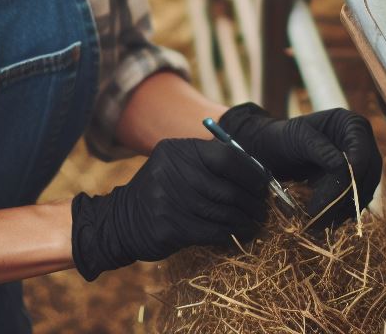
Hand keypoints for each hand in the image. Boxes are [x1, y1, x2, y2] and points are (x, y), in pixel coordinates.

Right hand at [71, 137, 267, 280]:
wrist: (122, 219)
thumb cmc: (162, 190)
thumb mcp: (178, 165)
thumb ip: (209, 163)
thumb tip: (255, 171)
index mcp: (178, 150)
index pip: (225, 156)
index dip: (250, 171)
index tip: (263, 183)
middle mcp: (173, 171)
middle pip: (226, 187)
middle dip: (251, 200)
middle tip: (263, 208)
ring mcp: (169, 200)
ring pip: (222, 211)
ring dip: (245, 219)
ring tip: (256, 222)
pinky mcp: (169, 227)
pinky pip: (212, 231)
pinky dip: (232, 234)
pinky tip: (241, 234)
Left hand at [219, 103, 381, 227]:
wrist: (270, 152)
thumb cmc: (282, 137)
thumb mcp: (297, 138)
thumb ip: (319, 149)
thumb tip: (342, 167)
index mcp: (350, 124)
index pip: (362, 150)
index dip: (356, 170)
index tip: (343, 190)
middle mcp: (360, 144)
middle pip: (368, 174)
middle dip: (347, 196)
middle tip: (323, 214)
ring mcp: (358, 166)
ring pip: (363, 192)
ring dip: (343, 209)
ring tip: (318, 222)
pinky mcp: (351, 186)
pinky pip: (353, 203)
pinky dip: (340, 213)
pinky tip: (322, 220)